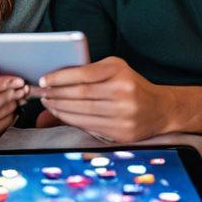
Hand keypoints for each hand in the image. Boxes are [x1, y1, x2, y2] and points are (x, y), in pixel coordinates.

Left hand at [38, 56, 169, 143]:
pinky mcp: (122, 133)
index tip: (44, 80)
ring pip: (82, 113)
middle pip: (79, 95)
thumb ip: (87, 72)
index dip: (60, 78)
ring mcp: (123, 115)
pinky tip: (62, 115)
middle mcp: (122, 93)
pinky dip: (71, 121)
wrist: (161, 109)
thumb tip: (55, 83)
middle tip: (41, 93)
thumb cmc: (130, 84)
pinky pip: (89, 126)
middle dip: (56, 95)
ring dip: (60, 109)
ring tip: (48, 103)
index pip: (83, 74)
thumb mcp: (114, 69)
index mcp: (119, 72)